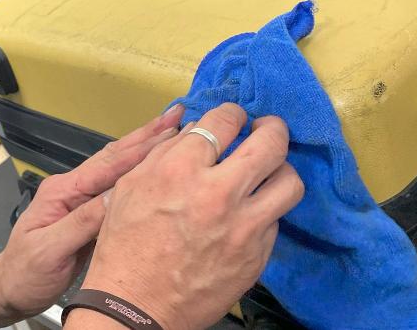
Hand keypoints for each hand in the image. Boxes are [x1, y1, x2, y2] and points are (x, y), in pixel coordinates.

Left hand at [0, 104, 184, 318]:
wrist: (10, 288)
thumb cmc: (24, 272)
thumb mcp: (50, 250)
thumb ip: (81, 223)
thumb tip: (115, 199)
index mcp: (63, 191)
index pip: (107, 166)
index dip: (140, 149)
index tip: (169, 133)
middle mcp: (73, 188)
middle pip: (115, 156)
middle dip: (146, 135)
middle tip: (176, 115)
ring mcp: (81, 198)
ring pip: (117, 166)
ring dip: (144, 147)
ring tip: (171, 130)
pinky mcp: (89, 212)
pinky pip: (118, 187)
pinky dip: (139, 171)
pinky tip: (155, 166)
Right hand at [74, 103, 303, 329]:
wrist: (136, 305)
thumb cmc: (126, 242)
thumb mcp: (131, 184)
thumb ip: (166, 152)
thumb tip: (195, 128)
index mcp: (181, 169)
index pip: (224, 120)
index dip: (232, 112)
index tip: (233, 116)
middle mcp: (218, 193)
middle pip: (270, 144)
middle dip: (273, 127)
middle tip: (267, 128)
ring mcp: (243, 227)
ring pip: (290, 182)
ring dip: (280, 169)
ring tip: (268, 170)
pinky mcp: (257, 255)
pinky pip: (276, 219)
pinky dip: (265, 208)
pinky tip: (249, 210)